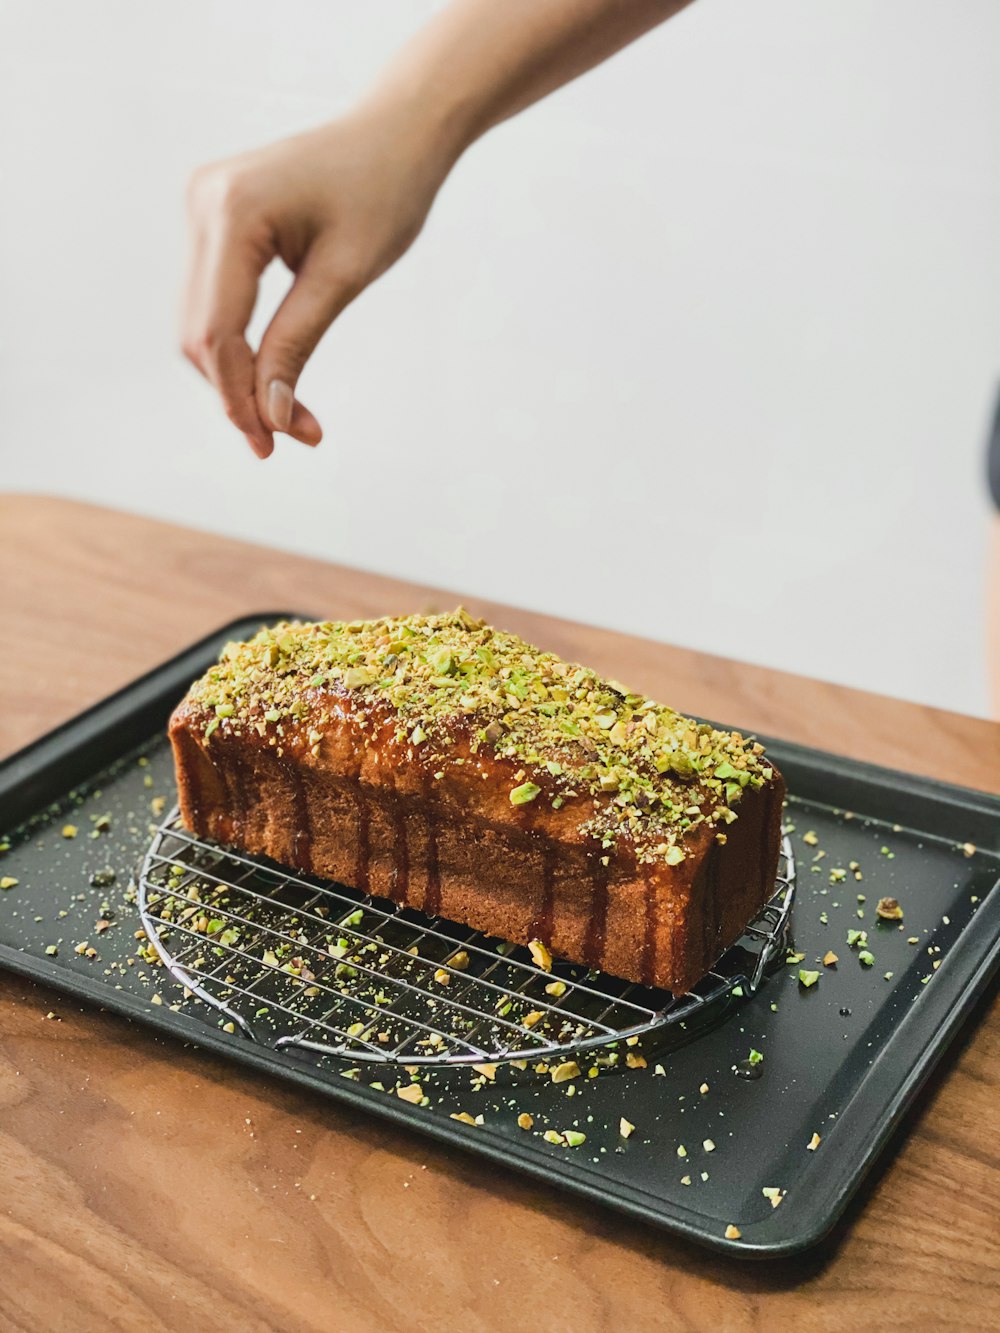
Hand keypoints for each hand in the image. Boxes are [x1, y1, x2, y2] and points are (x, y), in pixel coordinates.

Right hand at [182, 106, 455, 456]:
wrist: (396, 134)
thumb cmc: (385, 194)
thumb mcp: (345, 278)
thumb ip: (297, 344)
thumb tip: (269, 417)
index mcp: (233, 211)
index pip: (217, 331)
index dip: (238, 397)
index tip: (273, 445)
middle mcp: (203, 203)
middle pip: (201, 332)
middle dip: (241, 392)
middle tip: (296, 437)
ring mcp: (203, 206)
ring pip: (204, 320)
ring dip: (241, 374)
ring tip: (296, 418)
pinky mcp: (215, 217)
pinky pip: (216, 297)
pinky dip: (243, 342)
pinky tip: (276, 375)